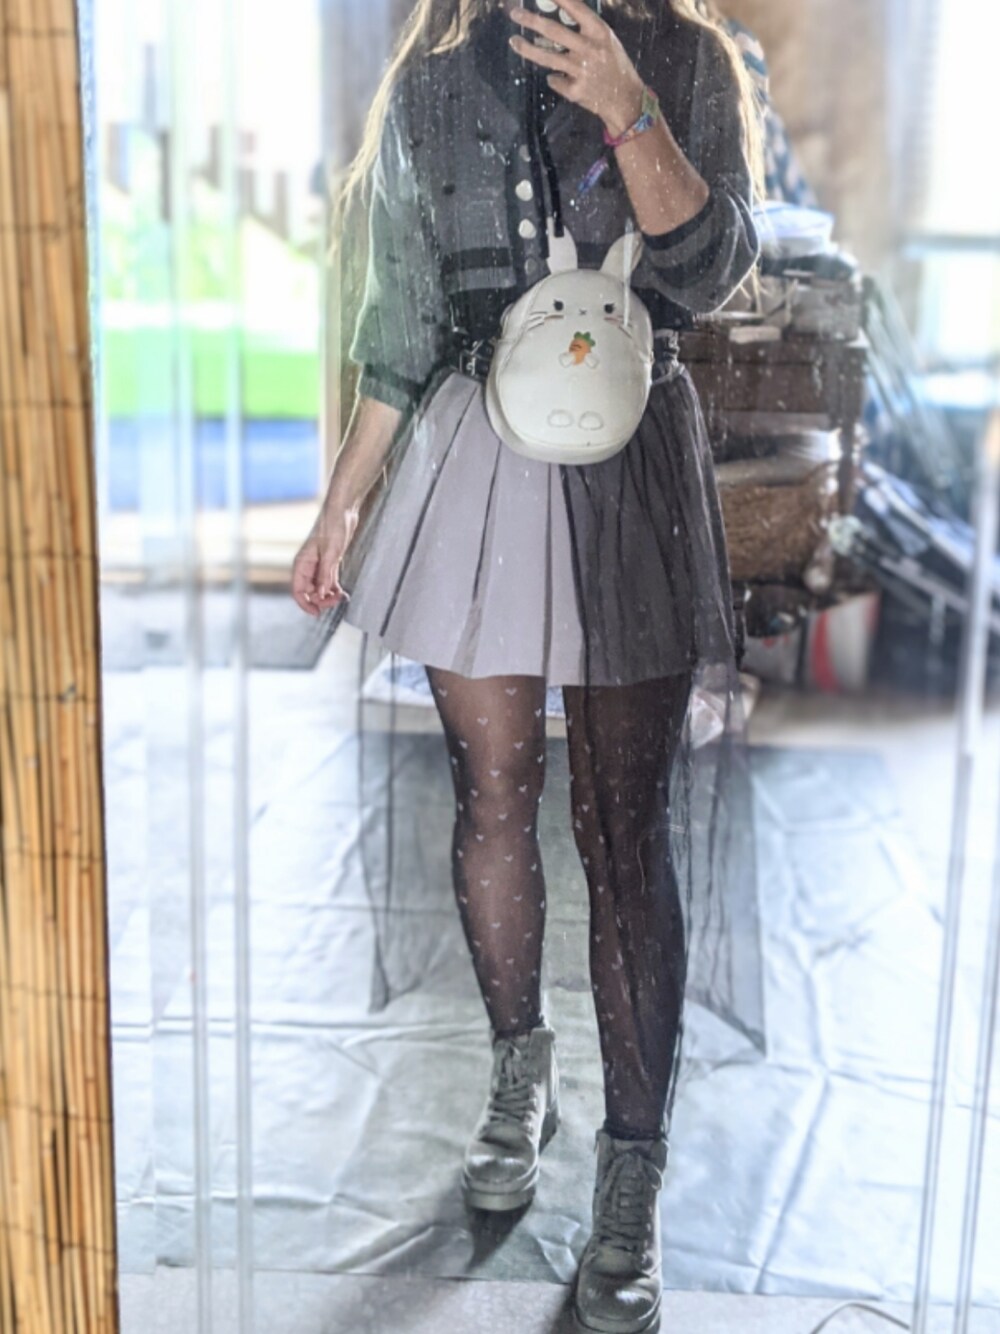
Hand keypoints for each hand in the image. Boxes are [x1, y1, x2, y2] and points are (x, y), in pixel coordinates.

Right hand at [290, 502, 357, 616]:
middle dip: (322, 600)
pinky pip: (329, 581)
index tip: (316, 613)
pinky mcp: (329, 562)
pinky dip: (335, 589)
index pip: (297, 590)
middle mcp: (308, 566)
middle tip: (337, 601)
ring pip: (320, 588)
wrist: (343, 511)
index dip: (305, 603)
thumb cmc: (333, 526)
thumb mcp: (331, 552)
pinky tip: (343, 593)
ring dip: (329, 595)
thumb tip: (322, 593)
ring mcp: (318, 565)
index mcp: (302, 563)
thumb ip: (326, 574)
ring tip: (342, 597)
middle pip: (310, 591)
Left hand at [508, 0, 644, 135]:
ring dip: (527, 48)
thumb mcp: (606, 39)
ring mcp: (581, 71)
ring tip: (514, 41)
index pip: (575, 8)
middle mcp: (590, 49)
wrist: (626, 99)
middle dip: (531, 21)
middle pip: (554, 31)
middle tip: (515, 14)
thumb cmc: (614, 64)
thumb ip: (585, 28)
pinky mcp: (576, 90)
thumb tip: (556, 14)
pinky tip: (560, 77)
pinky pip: (555, 80)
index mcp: (599, 32)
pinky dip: (554, 78)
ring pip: (547, 57)